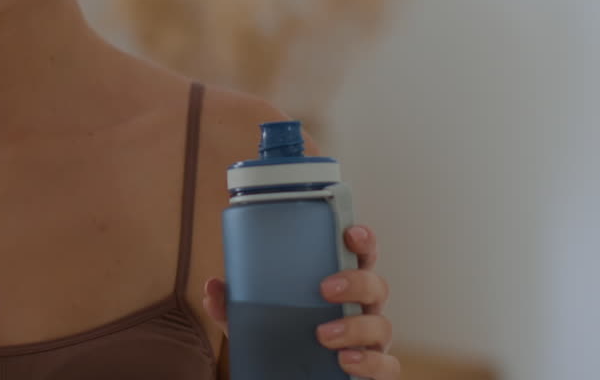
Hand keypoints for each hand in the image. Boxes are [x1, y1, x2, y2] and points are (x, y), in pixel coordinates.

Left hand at [201, 224, 398, 378]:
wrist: (289, 378)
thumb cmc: (283, 337)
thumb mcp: (255, 321)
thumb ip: (234, 305)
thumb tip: (212, 287)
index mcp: (341, 285)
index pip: (361, 255)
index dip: (363, 240)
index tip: (349, 233)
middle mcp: (362, 308)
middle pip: (376, 285)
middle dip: (356, 282)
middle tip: (325, 288)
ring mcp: (371, 339)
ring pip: (382, 325)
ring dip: (355, 327)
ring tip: (323, 334)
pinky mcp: (374, 369)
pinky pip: (387, 366)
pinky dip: (370, 363)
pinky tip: (346, 361)